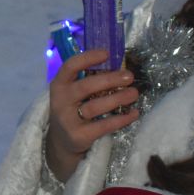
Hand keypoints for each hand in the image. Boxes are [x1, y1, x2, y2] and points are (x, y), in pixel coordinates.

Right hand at [44, 50, 138, 181]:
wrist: (62, 140)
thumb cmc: (73, 108)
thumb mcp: (72, 92)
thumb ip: (87, 79)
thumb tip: (118, 65)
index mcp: (59, 85)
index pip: (70, 66)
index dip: (88, 58)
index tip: (107, 54)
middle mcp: (61, 101)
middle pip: (86, 86)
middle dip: (110, 80)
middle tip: (130, 77)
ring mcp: (68, 120)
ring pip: (95, 106)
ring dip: (118, 98)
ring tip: (134, 93)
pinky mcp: (79, 136)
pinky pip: (103, 126)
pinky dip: (121, 119)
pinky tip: (134, 113)